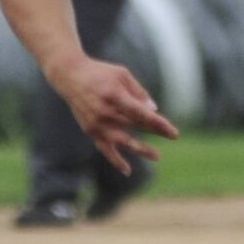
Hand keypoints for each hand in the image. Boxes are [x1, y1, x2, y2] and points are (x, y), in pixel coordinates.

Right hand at [51, 56, 178, 173]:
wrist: (70, 76)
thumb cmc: (100, 73)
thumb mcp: (122, 75)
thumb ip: (139, 92)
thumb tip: (153, 110)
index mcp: (115, 95)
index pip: (141, 114)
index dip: (159, 124)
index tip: (173, 131)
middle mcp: (105, 112)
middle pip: (135, 126)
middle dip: (156, 131)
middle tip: (173, 136)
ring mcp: (96, 123)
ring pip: (122, 141)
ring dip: (140, 149)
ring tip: (157, 156)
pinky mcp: (90, 130)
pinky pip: (105, 149)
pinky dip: (115, 160)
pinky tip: (127, 170)